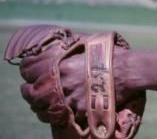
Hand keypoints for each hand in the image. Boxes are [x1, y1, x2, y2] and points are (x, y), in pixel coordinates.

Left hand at [20, 37, 135, 123]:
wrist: (127, 70)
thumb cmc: (111, 54)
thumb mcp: (90, 42)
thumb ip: (74, 44)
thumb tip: (65, 40)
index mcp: (63, 66)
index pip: (33, 73)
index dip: (27, 74)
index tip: (26, 76)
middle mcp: (63, 83)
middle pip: (34, 95)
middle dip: (28, 94)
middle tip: (28, 92)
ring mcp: (71, 99)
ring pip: (46, 109)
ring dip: (41, 108)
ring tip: (41, 106)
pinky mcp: (81, 110)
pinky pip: (65, 117)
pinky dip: (61, 116)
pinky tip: (61, 113)